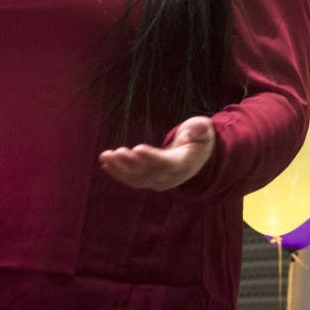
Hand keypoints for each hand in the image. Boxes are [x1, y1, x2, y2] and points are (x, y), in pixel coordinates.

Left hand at [98, 116, 214, 190]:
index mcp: (183, 163)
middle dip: (130, 163)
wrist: (197, 157)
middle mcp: (170, 177)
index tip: (137, 149)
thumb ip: (200, 129)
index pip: (167, 163)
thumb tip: (200, 128)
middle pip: (148, 173)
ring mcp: (159, 181)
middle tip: (117, 152)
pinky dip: (118, 173)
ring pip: (137, 179)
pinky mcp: (149, 181)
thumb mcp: (203, 131)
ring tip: (106, 156)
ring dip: (119, 169)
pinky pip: (132, 180)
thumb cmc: (198, 139)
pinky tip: (106, 163)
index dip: (152, 158)